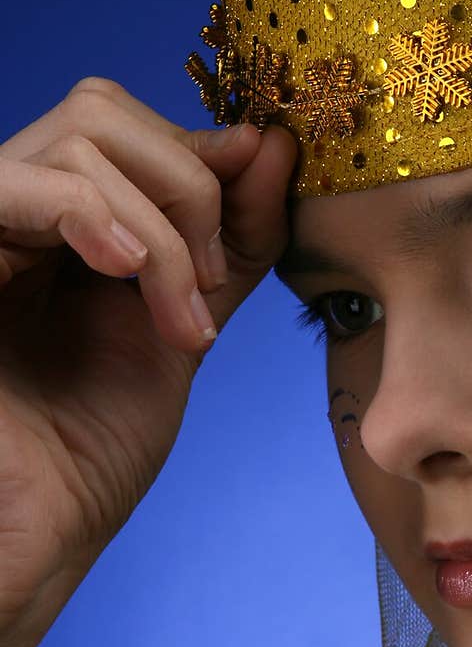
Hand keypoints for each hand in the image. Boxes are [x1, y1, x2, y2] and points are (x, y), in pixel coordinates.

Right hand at [0, 77, 298, 646]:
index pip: (131, 123)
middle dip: (187, 186)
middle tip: (209, 284)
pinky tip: (124, 272)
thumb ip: (228, 241)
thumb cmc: (93, 450)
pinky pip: (17, 184)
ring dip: (161, 227)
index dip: (203, 159)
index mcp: (61, 221)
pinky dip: (92, 212)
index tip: (244, 239)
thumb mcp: (186, 327)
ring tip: (175, 321)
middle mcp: (12, 210)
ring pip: (77, 138)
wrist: (31, 538)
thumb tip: (270, 142)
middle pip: (102, 107)